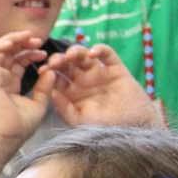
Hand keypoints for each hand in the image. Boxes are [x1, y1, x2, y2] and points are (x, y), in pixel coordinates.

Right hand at [0, 31, 52, 145]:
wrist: (7, 136)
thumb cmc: (20, 126)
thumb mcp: (39, 104)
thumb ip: (45, 88)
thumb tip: (52, 71)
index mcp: (9, 85)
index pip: (17, 63)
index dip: (30, 54)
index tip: (44, 53)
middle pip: (8, 54)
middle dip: (23, 44)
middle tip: (38, 40)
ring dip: (12, 41)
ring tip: (27, 36)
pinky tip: (12, 42)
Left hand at [48, 44, 162, 127]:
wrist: (134, 128)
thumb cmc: (104, 128)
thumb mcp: (79, 121)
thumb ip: (63, 108)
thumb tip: (51, 92)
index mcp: (71, 92)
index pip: (56, 77)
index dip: (49, 72)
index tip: (43, 70)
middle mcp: (83, 80)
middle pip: (67, 64)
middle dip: (59, 60)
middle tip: (55, 61)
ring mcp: (99, 73)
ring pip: (84, 56)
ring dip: (75, 51)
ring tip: (71, 55)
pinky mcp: (116, 68)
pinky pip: (107, 54)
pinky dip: (100, 49)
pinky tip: (93, 53)